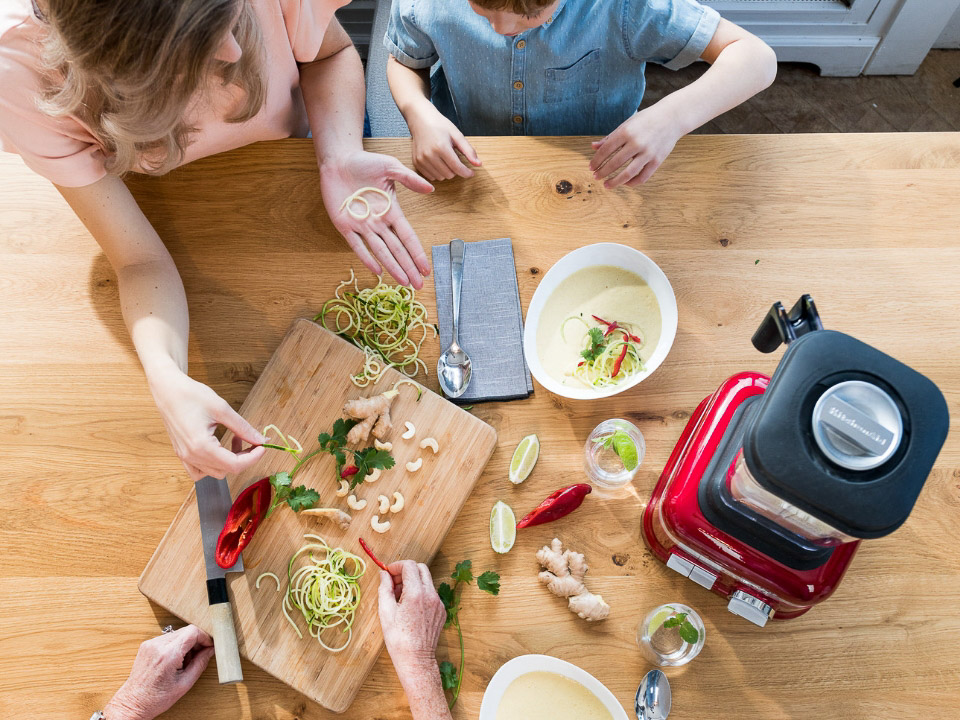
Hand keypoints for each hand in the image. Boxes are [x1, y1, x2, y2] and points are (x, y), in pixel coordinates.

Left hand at [104, 626, 214, 719]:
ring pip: (178, 633)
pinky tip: (175, 660)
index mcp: (168, 654)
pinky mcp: (147, 645)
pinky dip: (176, 645)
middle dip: (196, 641)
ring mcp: (151, 644)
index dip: (205, 637)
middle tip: (199, 655)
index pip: (193, 631)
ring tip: (184, 661)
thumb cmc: (156, 698)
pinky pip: (168, 638)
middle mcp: (158, 645)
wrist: (133, 703)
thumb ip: (201, 663)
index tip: (209, 646)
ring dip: (186, 644)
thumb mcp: (185, 683)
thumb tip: (210, 650)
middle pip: (186, 630)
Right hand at [147, 361, 265, 479]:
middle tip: (251, 440)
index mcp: (201, 446)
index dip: (253, 458)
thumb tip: (260, 439)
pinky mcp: (182, 453)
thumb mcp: (222, 409)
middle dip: (243, 458)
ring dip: (229, 461)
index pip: (234, 465)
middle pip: (226, 471)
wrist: (167, 389)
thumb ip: (243, 428)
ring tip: (235, 440)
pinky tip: (220, 448)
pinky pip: (199, 470)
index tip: (262, 447)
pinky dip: (213, 465)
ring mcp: (184, 457)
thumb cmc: (191, 395)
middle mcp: (191, 456)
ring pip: (214, 473)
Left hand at [320, 151, 433, 288]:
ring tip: (404, 282)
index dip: (417, 253)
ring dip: (393, 267)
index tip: (426, 269)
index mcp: (392, 211)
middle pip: (397, 250)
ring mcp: (362, 225)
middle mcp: (379, 222)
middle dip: (409, 268)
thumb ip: (410, 179)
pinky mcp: (344, 225)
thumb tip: (431, 189)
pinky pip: (357, 245)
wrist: (339, 160)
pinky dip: (366, 257)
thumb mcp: (391, 167)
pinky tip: (377, 270)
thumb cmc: (365, 163)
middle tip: (419, 285)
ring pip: (381, 251)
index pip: (408, 237)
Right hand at [378, 560, 445, 678]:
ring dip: (413, 582)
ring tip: (399, 598)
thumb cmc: (398, 638)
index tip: (388, 573)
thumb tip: (383, 574)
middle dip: (406, 572)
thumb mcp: (386, 612)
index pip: (409, 565)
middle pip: (421, 569)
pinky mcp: (441, 611)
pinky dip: (420, 594)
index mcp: (416, 593)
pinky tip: (409, 608)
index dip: (397, 566)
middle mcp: (431, 595)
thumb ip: (384, 588)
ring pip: (426, 581)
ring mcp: (438, 603)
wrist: (416, 659)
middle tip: (393, 583)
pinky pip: (431, 594)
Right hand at [407, 103, 481, 181]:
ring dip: (446, 172)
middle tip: (455, 158)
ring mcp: (421, 160)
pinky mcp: (416, 163)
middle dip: (456, 170)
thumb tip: (479, 164)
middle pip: (449, 174)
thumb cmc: (439, 125)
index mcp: (441, 147)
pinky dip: (437, 173)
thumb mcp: (457, 135)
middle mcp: (430, 155)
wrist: (420, 120)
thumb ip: (468, 150)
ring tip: (445, 159)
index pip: (457, 168)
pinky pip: (430, 176)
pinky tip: (438, 162)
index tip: (471, 173)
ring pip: (440, 177)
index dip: (467, 173)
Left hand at [589, 106, 682, 188]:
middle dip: (602, 172)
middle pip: (614, 163)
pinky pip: (642, 177)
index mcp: (626, 132)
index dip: (596, 160)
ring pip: (628, 174)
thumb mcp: (627, 124)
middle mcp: (636, 143)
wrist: (672, 117)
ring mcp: (648, 153)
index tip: (591, 167)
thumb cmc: (646, 120)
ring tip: (607, 185)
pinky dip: (632, 183)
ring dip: (615, 182)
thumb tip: (593, 147)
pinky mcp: (657, 160)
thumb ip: (610, 137)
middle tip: (596, 177)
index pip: (606, 150)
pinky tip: (624, 183)